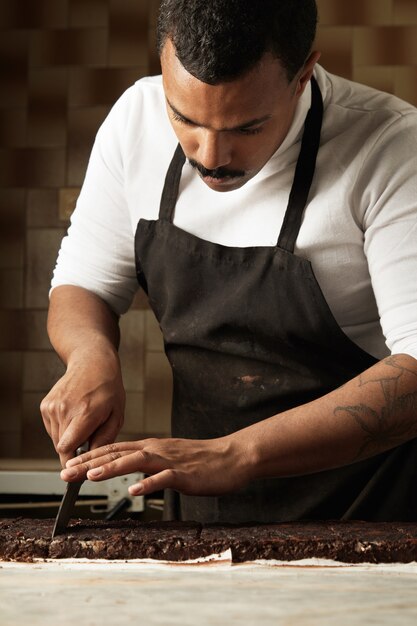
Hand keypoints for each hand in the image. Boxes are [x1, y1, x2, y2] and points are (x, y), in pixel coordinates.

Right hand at [40, 349, 124, 466]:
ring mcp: (52, 407)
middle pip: (61, 447)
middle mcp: (64, 410)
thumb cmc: (108, 388)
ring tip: (83, 424)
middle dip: (74, 450)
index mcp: (84, 413)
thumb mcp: (117, 415)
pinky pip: (51, 428)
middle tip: (88, 440)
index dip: (73, 462)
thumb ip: (105, 439)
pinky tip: (74, 416)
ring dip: (68, 439)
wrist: (92, 363)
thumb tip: (93, 459)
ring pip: (56, 439)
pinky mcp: (45, 405)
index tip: (80, 467)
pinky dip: (62, 428)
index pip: (67, 449)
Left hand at [60, 435, 252, 496]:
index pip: (115, 449)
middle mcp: (157, 450)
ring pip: (136, 461)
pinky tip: (133, 491)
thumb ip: (149, 463)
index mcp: (152, 447)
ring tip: (91, 476)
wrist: (233, 456)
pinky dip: (148, 484)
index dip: (90, 456)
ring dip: (112, 467)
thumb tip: (129, 471)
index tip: (69, 464)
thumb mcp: (170, 459)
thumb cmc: (202, 461)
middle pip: (118, 453)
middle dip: (90, 462)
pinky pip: (164, 478)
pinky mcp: (185, 474)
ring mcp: (170, 461)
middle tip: (66, 472)